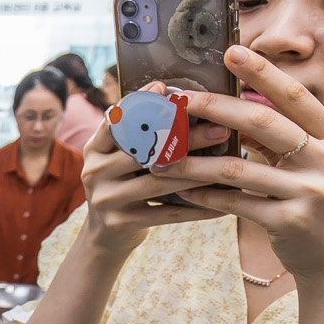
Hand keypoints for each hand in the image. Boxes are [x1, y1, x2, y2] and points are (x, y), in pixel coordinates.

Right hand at [75, 81, 228, 258]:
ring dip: (196, 173)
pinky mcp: (120, 223)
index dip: (139, 103)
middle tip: (220, 129)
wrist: (105, 236)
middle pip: (144, 151)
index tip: (166, 86)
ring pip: (157, 182)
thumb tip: (180, 100)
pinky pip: (165, 214)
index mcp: (95, 149)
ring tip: (228, 165)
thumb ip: (136, 136)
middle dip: (185, 139)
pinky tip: (222, 204)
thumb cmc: (125, 187)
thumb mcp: (118, 160)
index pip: (115, 121)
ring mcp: (105, 199)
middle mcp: (94, 171)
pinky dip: (195, 209)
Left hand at [156, 44, 323, 284]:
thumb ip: (284, 139)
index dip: (262, 72)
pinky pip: (236, 202)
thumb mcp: (316, 166)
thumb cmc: (321, 208)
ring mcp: (311, 191)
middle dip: (214, 108)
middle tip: (178, 100)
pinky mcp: (291, 221)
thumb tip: (241, 107)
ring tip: (161, 155)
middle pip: (262, 122)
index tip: (231, 51)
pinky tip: (183, 190)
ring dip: (194, 161)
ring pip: (238, 167)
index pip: (295, 95)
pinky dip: (206, 195)